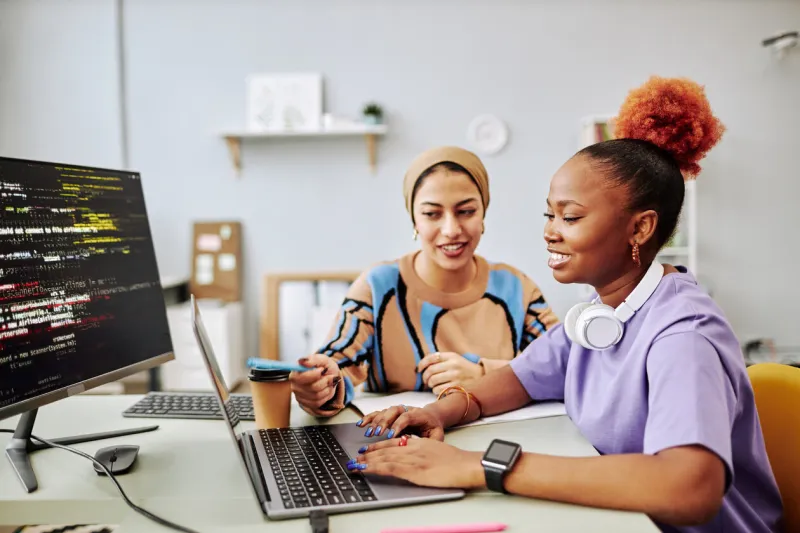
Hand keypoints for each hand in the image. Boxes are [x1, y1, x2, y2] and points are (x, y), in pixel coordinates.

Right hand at [289, 354, 340, 409]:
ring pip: (317, 396)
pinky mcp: (305, 404)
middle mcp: (294, 385)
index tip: (322, 370)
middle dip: (325, 382)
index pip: (301, 377)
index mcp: (295, 373)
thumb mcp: (322, 359)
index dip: (314, 374)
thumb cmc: (324, 366)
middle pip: (312, 388)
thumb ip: (313, 359)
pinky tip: (325, 390)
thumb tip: (302, 361)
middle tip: (330, 376)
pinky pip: (318, 403)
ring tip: (327, 383)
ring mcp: (299, 396)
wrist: (329, 376)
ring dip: (327, 389)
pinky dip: (325, 396)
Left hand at [347, 436, 484, 489]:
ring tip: (354, 464)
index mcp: (420, 443)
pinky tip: (365, 469)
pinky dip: (374, 467)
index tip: (368, 449)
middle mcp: (413, 448)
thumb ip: (425, 452)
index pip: (395, 443)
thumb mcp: (438, 452)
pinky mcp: (413, 470)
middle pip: (386, 449)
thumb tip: (417, 458)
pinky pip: (388, 467)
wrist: (467, 465)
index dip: (379, 446)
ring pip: (384, 457)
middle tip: (355, 456)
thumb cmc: (458, 462)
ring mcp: (412, 458)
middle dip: (369, 453)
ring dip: (366, 461)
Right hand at [356, 404, 444, 440]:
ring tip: (368, 433)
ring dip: (375, 422)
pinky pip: (378, 414)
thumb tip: (419, 447)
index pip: (407, 417)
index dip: (398, 425)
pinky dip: (369, 418)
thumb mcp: (437, 436)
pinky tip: (361, 424)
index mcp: (419, 414)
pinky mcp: (390, 414)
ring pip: (384, 412)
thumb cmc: (433, 429)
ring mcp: (398, 411)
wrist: (432, 417)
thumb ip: (431, 441)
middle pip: (393, 411)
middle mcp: (407, 409)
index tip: (390, 435)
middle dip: (384, 422)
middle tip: (376, 434)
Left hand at [417, 352, 482, 394]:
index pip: (431, 357)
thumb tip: (421, 365)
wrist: (480, 377)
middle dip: (425, 377)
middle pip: (430, 371)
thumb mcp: (454, 359)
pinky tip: (439, 389)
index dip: (422, 364)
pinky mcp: (457, 387)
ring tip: (433, 385)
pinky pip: (438, 390)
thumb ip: (440, 359)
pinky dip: (435, 391)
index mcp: (451, 356)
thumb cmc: (463, 368)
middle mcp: (453, 365)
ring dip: (430, 385)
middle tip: (426, 380)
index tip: (418, 369)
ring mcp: (456, 376)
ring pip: (433, 381)